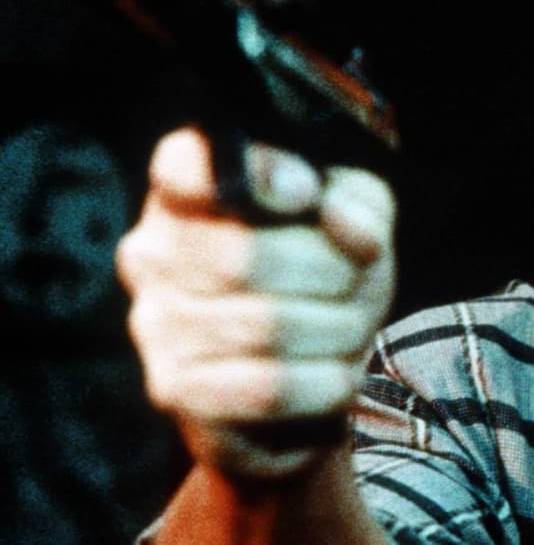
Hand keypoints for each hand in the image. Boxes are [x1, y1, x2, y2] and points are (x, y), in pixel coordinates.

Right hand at [118, 127, 395, 478]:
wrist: (307, 382)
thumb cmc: (326, 280)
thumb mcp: (359, 222)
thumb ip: (355, 203)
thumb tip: (333, 213)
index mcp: (188, 192)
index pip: (188, 164)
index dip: (257, 173)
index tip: (308, 193)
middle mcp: (153, 252)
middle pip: (249, 255)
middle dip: (333, 273)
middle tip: (354, 285)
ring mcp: (156, 323)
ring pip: (268, 325)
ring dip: (339, 330)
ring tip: (347, 330)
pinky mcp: (176, 389)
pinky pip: (267, 387)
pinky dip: (324, 381)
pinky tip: (334, 374)